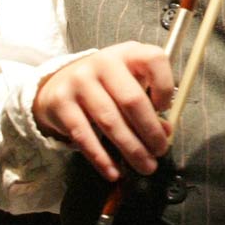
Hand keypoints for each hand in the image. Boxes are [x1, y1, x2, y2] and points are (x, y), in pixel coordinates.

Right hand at [32, 41, 173, 181]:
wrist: (58, 83)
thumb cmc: (105, 84)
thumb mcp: (129, 83)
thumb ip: (148, 102)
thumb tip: (165, 132)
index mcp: (127, 53)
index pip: (154, 59)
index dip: (164, 86)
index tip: (166, 110)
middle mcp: (103, 62)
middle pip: (132, 99)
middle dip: (150, 131)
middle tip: (160, 151)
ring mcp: (80, 81)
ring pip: (110, 121)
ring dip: (131, 149)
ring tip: (145, 165)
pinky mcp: (61, 103)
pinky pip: (84, 136)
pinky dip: (101, 158)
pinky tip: (113, 171)